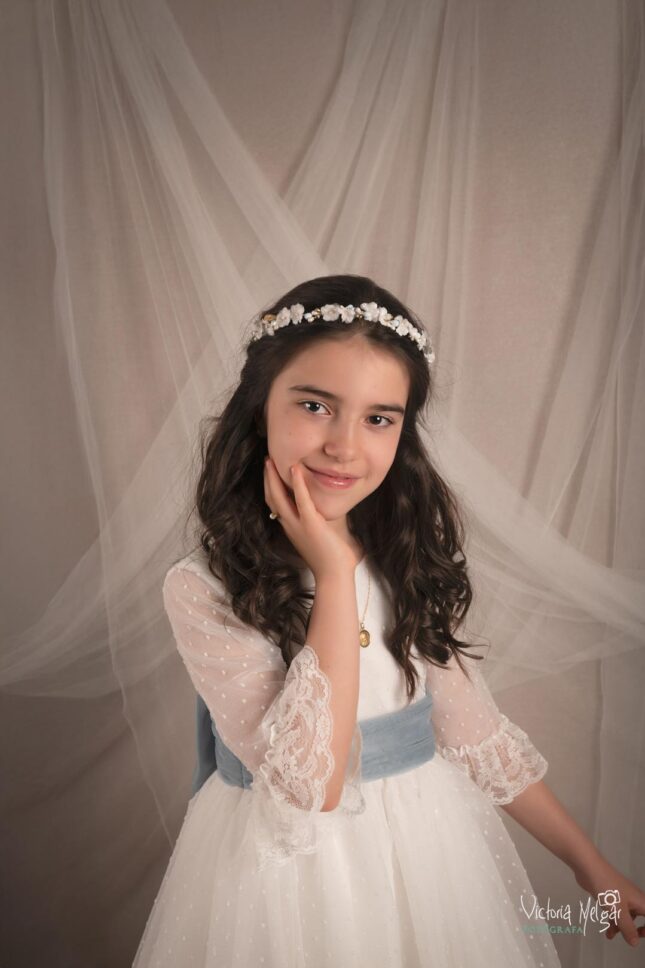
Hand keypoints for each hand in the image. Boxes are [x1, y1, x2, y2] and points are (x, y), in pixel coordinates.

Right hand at [264, 457, 356, 577]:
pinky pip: (301, 499)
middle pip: (271, 498)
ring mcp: (298, 525)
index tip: (271, 472)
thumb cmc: (335, 557)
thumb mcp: (327, 530)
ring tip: (271, 461)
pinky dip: (298, 483)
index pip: (275, 504)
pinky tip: (295, 468)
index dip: (271, 487)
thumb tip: (338, 500)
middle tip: (267, 461)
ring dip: (274, 477)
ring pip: (278, 497)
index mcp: (292, 527)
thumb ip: (327, 515)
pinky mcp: (310, 524)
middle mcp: (290, 525)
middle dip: (267, 478)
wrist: (335, 575)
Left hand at [574, 859, 644, 947]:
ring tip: (609, 935)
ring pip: (627, 916)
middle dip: (634, 930)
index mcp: (641, 902)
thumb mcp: (619, 911)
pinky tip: (606, 929)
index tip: (640, 934)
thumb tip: (635, 943)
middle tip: (627, 937)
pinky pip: (617, 912)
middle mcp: (635, 899)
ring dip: (620, 927)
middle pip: (641, 917)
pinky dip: (613, 920)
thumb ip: (628, 928)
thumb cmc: (607, 889)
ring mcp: (622, 897)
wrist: (589, 868)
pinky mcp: (611, 896)